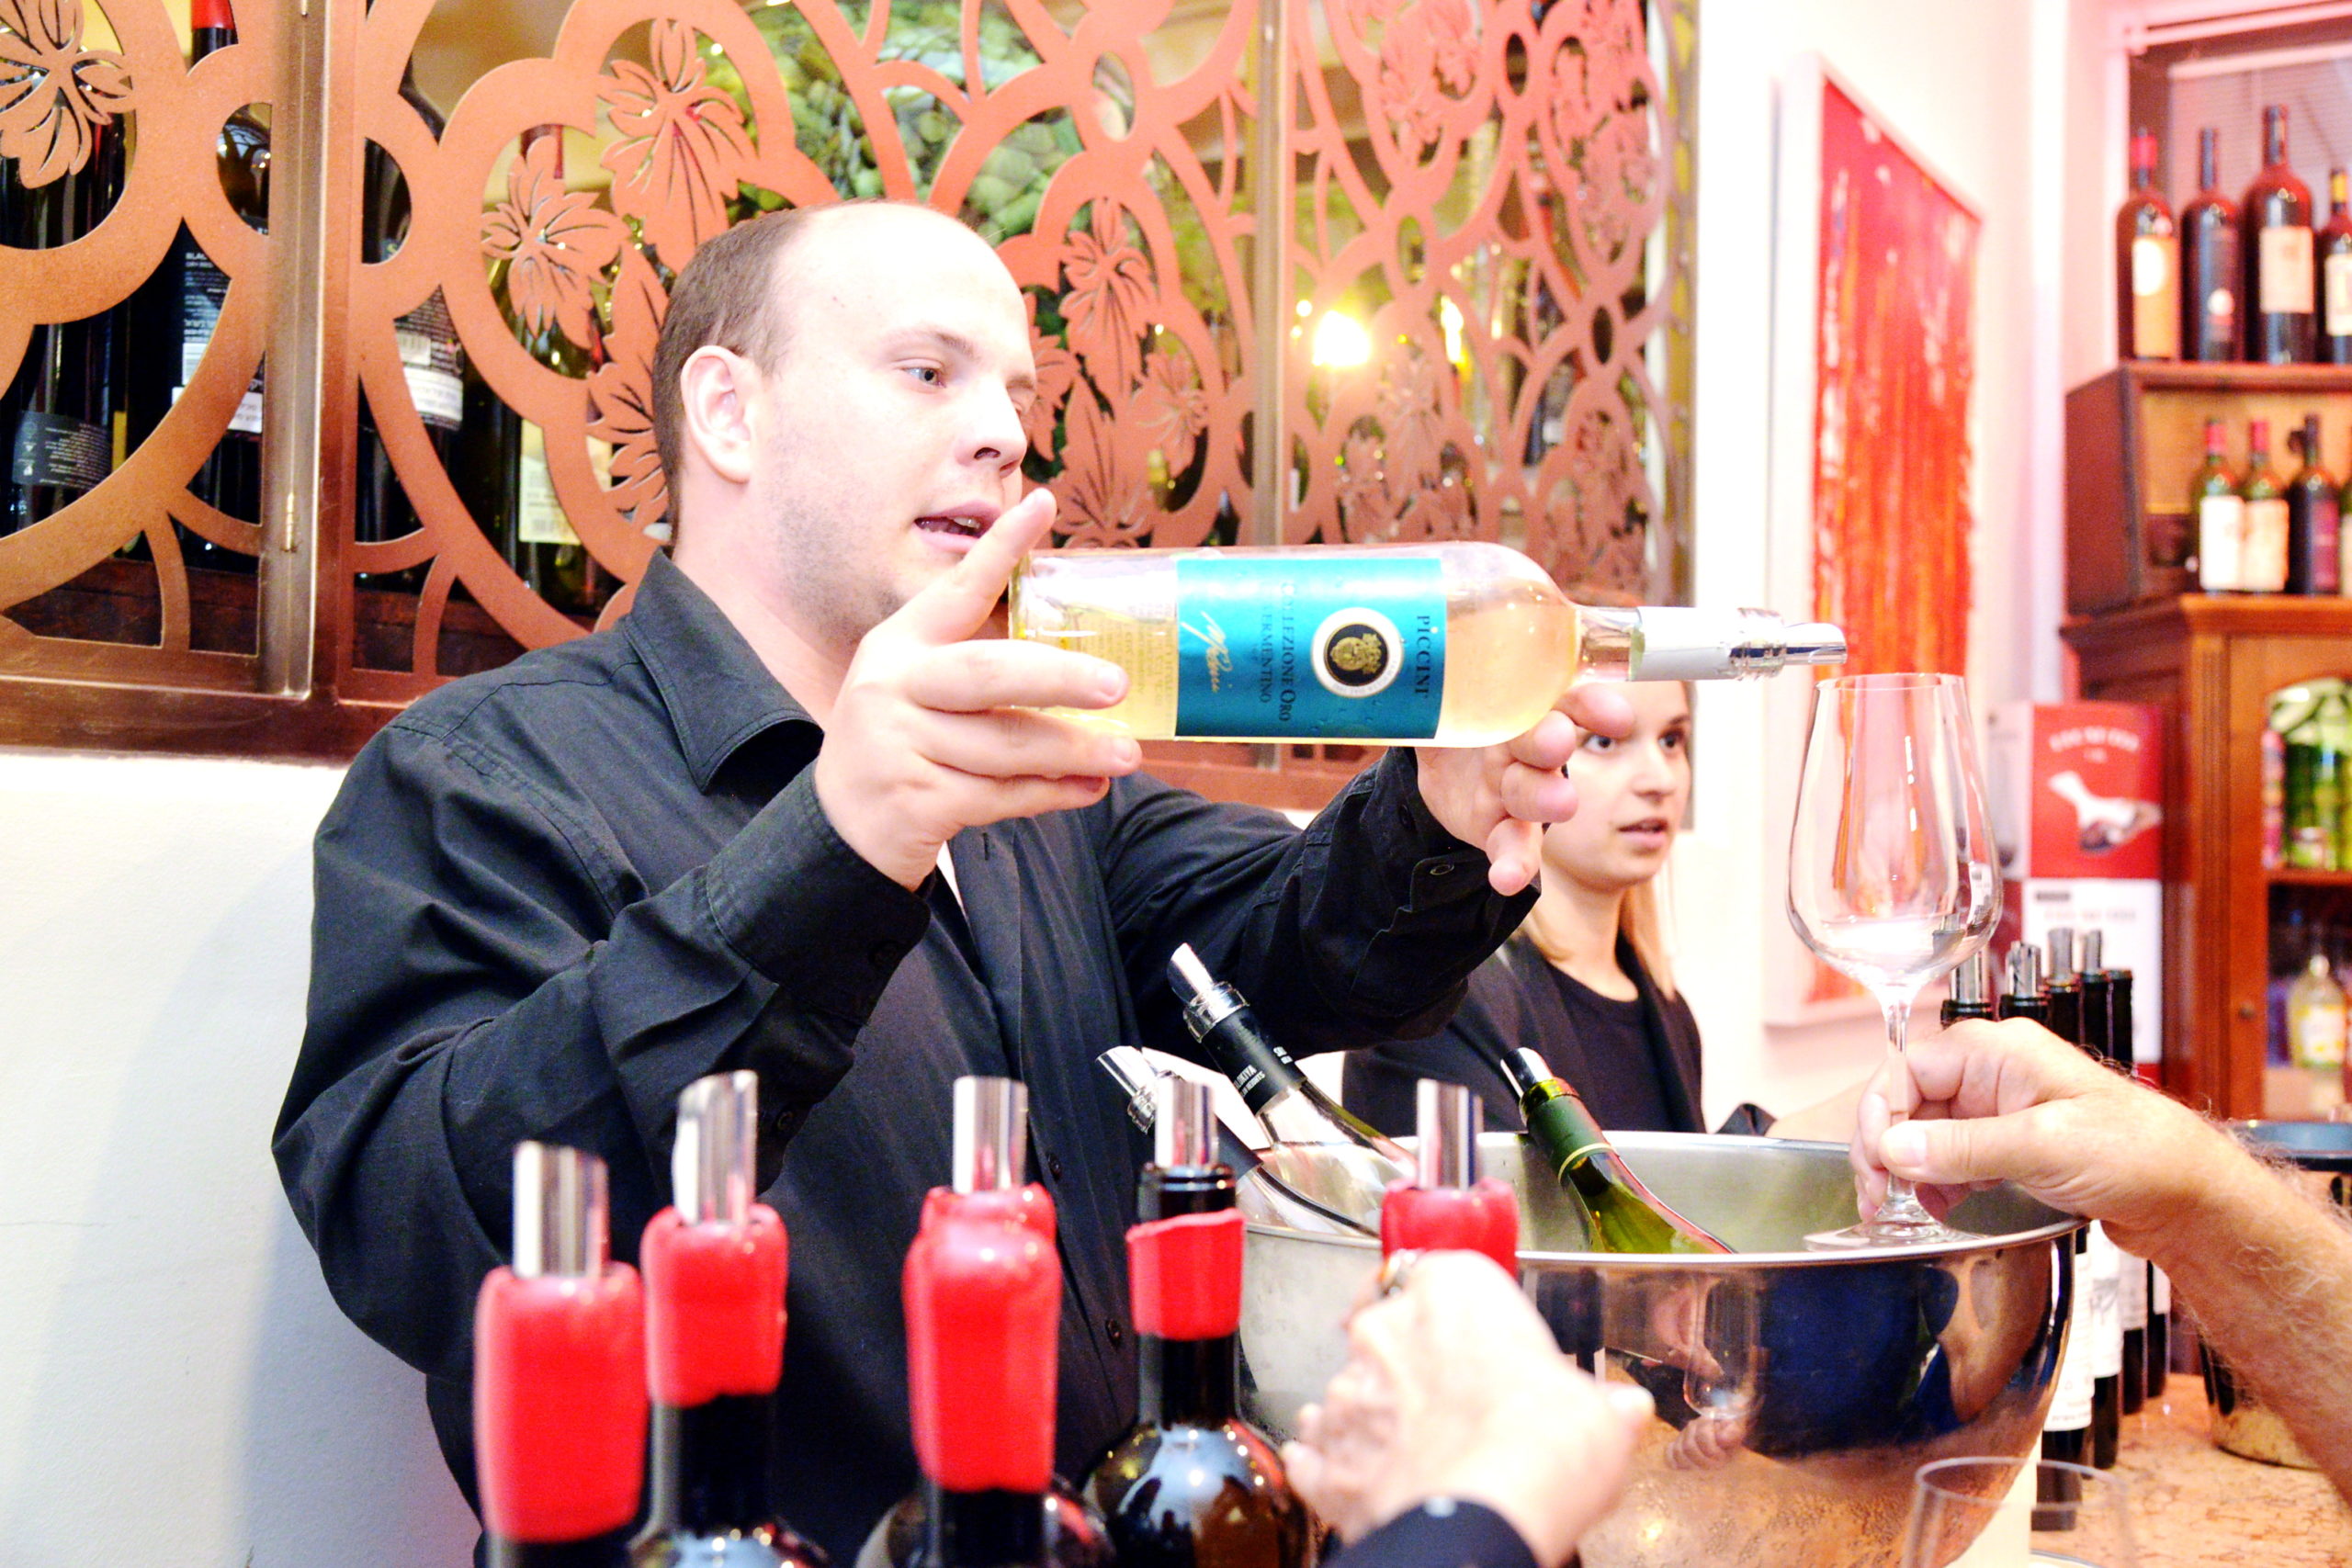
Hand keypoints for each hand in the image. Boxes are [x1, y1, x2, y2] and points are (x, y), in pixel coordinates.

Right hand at [811, 491, 1141, 886]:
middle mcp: (893, 685)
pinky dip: (1051, 794)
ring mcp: (899, 743)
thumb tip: (1085, 653)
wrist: (844, 825)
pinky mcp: (915, 799)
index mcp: (901, 643)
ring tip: (1126, 754)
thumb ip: (979, 663)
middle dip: (1059, 678)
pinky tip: (1087, 790)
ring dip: (1074, 750)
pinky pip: (1000, 795)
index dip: (1001, 548)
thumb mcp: (920, 687)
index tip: (1043, 504)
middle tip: (1117, 685)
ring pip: (1005, 745)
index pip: (957, 588)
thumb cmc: (906, 742)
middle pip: (988, 673)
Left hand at [1281, 1252, 1651, 1567]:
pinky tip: (1372, 1479)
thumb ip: (1600, 1401)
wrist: (1485, 1520)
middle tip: (1459, 1407)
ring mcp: (1346, 1391)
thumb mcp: (1601, 1413)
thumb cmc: (1543, 1450)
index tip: (1479, 1337)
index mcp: (1453, 1291)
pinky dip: (1337, 1463)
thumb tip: (1619, 1410)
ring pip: (1354, 1391)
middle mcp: (1387, 1327)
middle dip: (1417, 1364)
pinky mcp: (1322, 1455)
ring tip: (1425, 1456)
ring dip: (1380, 1416)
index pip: (1442, 1272)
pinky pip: (1319, 1452)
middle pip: (1393, 1329)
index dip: (1461, 1309)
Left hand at [1413, 684, 1635, 894]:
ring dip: (1546, 799)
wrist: (1441, 765)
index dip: (1588, 705)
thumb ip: (1434, 674)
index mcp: (1521, 705)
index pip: (1561, 697)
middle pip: (1544, 744)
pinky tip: (1507, 878)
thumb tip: (1396, 645)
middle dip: (1549, 742)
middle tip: (1556, 741)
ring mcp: (1515, 791)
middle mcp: (1525, 748)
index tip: (1613, 716)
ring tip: (1560, 806)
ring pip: (1534, 795)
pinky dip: (1513, 864)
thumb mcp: (1443, 689)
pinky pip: (1512, 848)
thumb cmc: (1457, 714)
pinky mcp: (1500, 830)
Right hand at [1851, 1017, 2239, 1258]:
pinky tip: (1943, 1207)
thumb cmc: (2139, 1153)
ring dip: (1912, 1170)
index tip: (1877, 1165)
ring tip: (1910, 1209)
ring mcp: (2002, 1110)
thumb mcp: (2044, 1146)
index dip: (1880, 1115)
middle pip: (1909, 1101)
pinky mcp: (2011, 1145)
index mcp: (1998, 1053)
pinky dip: (1939, 1183)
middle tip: (1881, 1198)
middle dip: (1889, 1148)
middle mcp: (1994, 1074)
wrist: (2191, 1197)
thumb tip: (1894, 1147)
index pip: (1907, 1068)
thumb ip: (1963, 1147)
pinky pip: (1954, 1156)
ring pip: (1927, 1132)